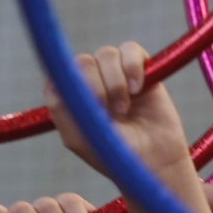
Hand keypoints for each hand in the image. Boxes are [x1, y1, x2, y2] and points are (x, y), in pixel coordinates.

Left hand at [47, 42, 193, 179]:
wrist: (155, 163)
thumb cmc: (116, 156)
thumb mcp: (79, 138)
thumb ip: (61, 107)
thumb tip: (56, 76)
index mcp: (69, 99)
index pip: (58, 74)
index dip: (71, 86)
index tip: (86, 108)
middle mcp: (89, 83)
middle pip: (82, 61)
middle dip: (96, 87)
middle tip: (112, 114)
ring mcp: (114, 75)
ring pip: (106, 54)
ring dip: (116, 83)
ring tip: (125, 108)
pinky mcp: (140, 70)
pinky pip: (130, 49)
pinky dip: (133, 67)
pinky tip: (138, 89)